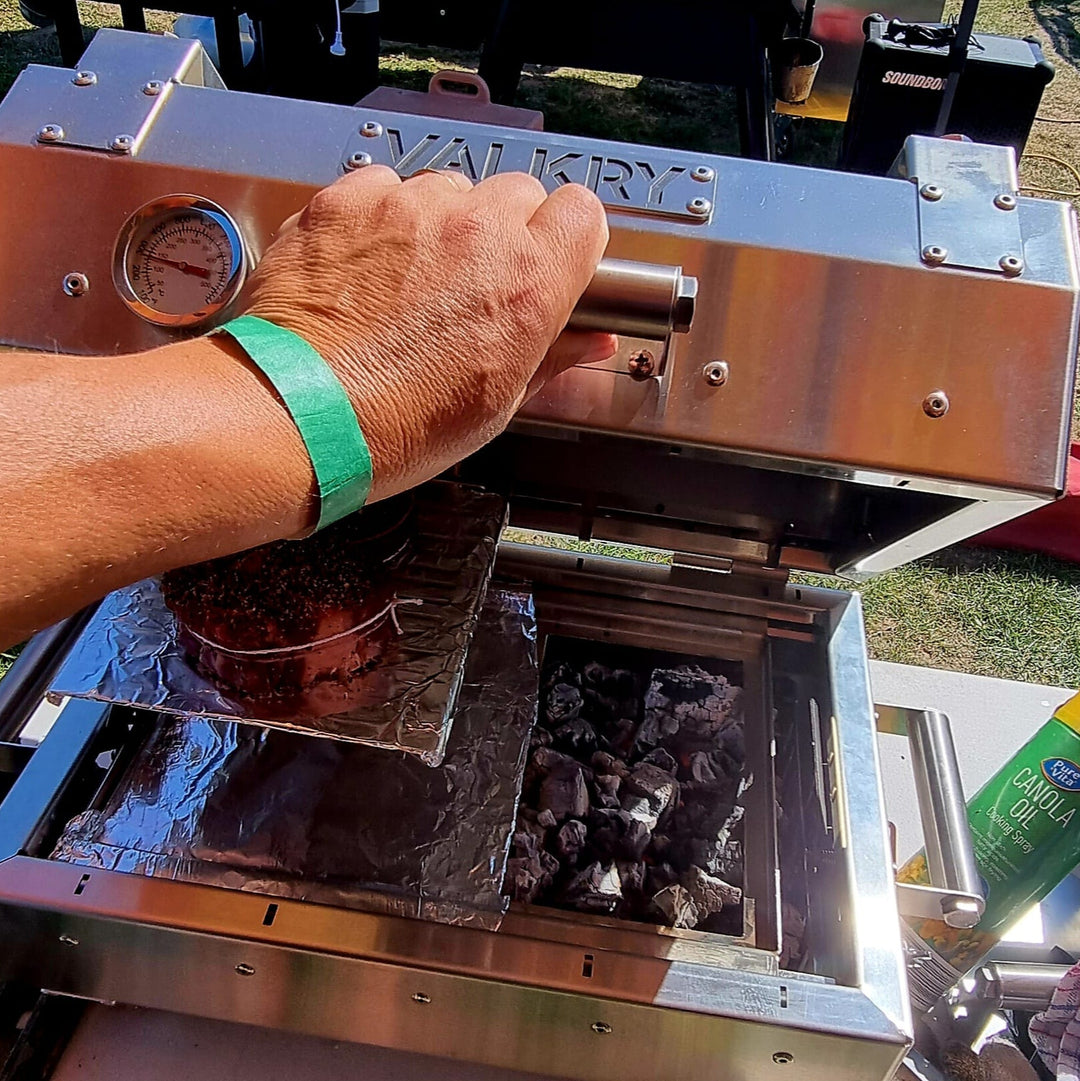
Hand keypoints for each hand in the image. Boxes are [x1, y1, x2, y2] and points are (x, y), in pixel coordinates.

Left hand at [243, 167, 615, 502]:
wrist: (302, 414)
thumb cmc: (397, 424)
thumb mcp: (497, 405)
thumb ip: (554, 357)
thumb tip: (593, 341)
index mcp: (527, 284)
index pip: (582, 213)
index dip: (565, 238)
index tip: (549, 260)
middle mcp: (476, 231)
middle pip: (518, 194)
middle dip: (505, 232)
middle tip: (473, 283)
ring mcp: (410, 207)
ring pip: (450, 188)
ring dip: (441, 224)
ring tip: (409, 282)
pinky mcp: (351, 199)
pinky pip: (385, 187)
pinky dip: (382, 217)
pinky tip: (366, 267)